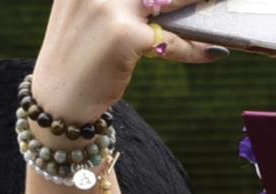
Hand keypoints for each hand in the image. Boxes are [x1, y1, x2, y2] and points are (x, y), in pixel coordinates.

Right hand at [31, 0, 223, 125]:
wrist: (56, 102)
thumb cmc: (76, 58)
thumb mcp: (87, 14)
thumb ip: (118, 0)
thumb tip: (166, 1)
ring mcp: (109, 8)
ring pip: (170, 2)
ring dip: (199, 4)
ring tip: (218, 4)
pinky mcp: (125, 36)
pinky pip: (172, 41)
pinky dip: (195, 49)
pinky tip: (214, 51)